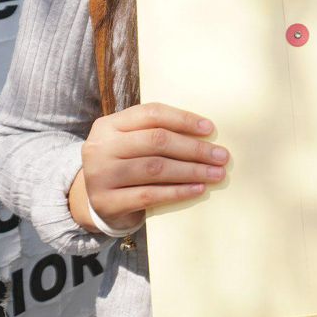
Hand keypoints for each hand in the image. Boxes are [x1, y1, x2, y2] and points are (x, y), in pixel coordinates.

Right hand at [72, 102, 228, 232]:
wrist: (95, 201)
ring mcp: (101, 175)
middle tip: (221, 156)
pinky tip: (198, 189)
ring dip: (192, 171)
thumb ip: (155, 133)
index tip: (210, 129)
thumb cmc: (124, 165)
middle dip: (194, 148)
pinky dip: (178, 192)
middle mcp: (101, 147)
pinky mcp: (107, 202)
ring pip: (156, 168)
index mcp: (108, 124)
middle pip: (157, 141)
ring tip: (216, 173)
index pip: (151, 114)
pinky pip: (150, 195)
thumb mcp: (130, 142)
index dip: (183, 119)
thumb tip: (206, 133)